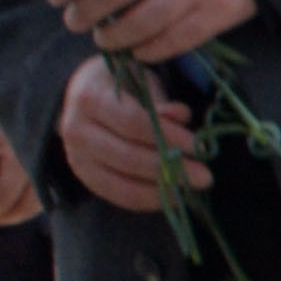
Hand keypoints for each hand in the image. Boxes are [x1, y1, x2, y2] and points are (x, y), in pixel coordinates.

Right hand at [57, 54, 199, 206]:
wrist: (84, 96)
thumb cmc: (122, 87)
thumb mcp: (140, 81)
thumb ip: (160, 100)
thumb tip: (181, 116)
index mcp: (89, 97)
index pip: (133, 123)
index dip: (168, 137)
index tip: (198, 146)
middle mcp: (76, 130)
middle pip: (128, 156)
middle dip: (170, 168)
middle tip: (204, 176)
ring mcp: (77, 157)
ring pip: (123, 182)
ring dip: (163, 190)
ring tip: (191, 190)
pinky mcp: (86, 178)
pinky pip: (120, 196)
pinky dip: (149, 199)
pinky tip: (173, 197)